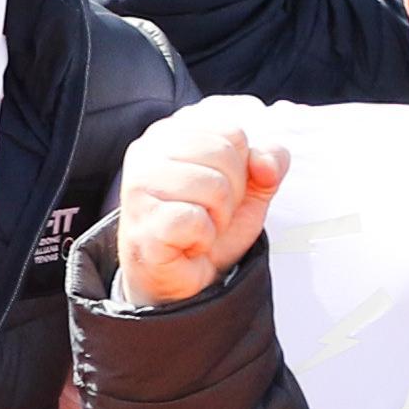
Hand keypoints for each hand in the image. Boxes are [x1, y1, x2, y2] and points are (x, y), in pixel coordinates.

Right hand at [112, 99, 292, 306]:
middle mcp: (148, 151)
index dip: (241, 167)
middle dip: (232, 193)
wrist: (184, 276)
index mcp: (172, 132)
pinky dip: (203, 238)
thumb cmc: (210, 224)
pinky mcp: (142, 222)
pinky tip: (187, 243)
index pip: (231, 132)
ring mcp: (139, 186)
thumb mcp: (252, 187)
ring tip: (198, 227)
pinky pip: (196, 221)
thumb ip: (270, 161)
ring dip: (218, 218)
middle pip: (224, 155)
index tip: (220, 188)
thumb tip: (265, 164)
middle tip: (209, 213)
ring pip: (213, 187)